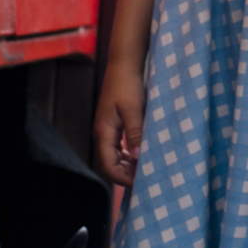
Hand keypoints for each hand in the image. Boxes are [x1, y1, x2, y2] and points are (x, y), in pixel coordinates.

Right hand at [93, 62, 145, 186]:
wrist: (124, 65)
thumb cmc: (128, 86)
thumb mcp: (134, 110)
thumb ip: (135, 134)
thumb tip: (138, 158)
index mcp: (103, 132)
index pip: (107, 165)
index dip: (122, 178)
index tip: (140, 182)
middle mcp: (102, 133)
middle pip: (109, 164)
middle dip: (124, 174)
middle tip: (145, 178)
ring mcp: (107, 129)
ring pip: (114, 156)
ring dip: (127, 165)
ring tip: (145, 167)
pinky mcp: (114, 123)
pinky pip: (118, 147)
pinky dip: (128, 154)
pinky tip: (141, 153)